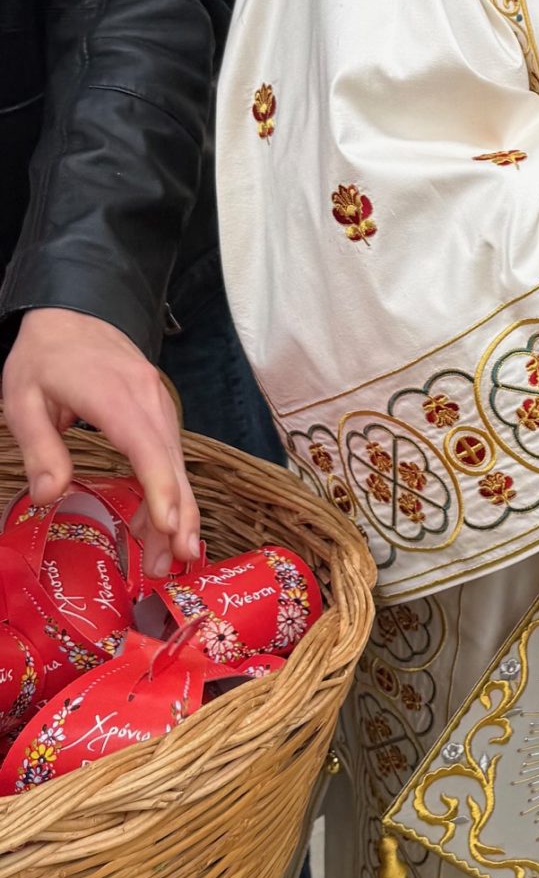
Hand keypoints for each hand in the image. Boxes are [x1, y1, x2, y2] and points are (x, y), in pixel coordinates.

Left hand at [2, 307, 199, 570]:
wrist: (74, 314)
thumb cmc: (44, 358)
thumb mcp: (22, 398)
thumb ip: (39, 446)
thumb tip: (50, 496)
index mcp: (113, 394)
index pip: (146, 445)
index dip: (159, 486)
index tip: (168, 525)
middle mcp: (148, 399)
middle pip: (171, 463)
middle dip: (178, 516)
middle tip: (174, 563)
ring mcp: (159, 404)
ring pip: (176, 464)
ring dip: (176, 511)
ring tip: (168, 559)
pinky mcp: (159, 412)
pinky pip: (168, 457)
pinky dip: (168, 492)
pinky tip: (159, 527)